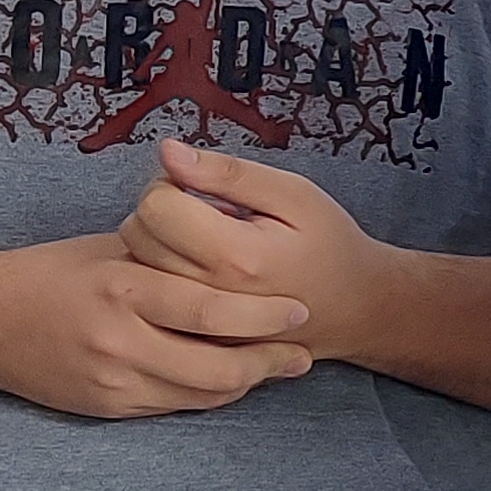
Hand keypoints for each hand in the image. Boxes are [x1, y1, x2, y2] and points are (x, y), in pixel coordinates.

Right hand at [0, 230, 312, 418]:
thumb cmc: (54, 273)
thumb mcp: (113, 248)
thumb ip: (173, 256)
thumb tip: (239, 247)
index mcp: (125, 286)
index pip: (213, 309)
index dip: (265, 315)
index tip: (299, 311)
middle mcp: (119, 339)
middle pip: (218, 366)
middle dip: (270, 362)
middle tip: (301, 352)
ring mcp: (113, 380)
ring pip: (202, 395)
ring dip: (248, 383)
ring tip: (279, 366)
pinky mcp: (107, 407)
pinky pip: (176, 407)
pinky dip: (210, 394)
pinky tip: (232, 378)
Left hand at [118, 140, 396, 370]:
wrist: (354, 309)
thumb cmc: (328, 245)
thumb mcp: (294, 194)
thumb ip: (230, 173)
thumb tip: (168, 151)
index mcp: (237, 257)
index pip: (156, 205)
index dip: (172, 183)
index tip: (199, 188)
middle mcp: (210, 296)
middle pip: (137, 235)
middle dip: (159, 212)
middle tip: (201, 212)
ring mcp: (199, 325)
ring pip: (136, 267)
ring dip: (156, 244)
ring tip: (200, 242)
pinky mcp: (194, 339)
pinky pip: (151, 298)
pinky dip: (159, 276)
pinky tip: (193, 270)